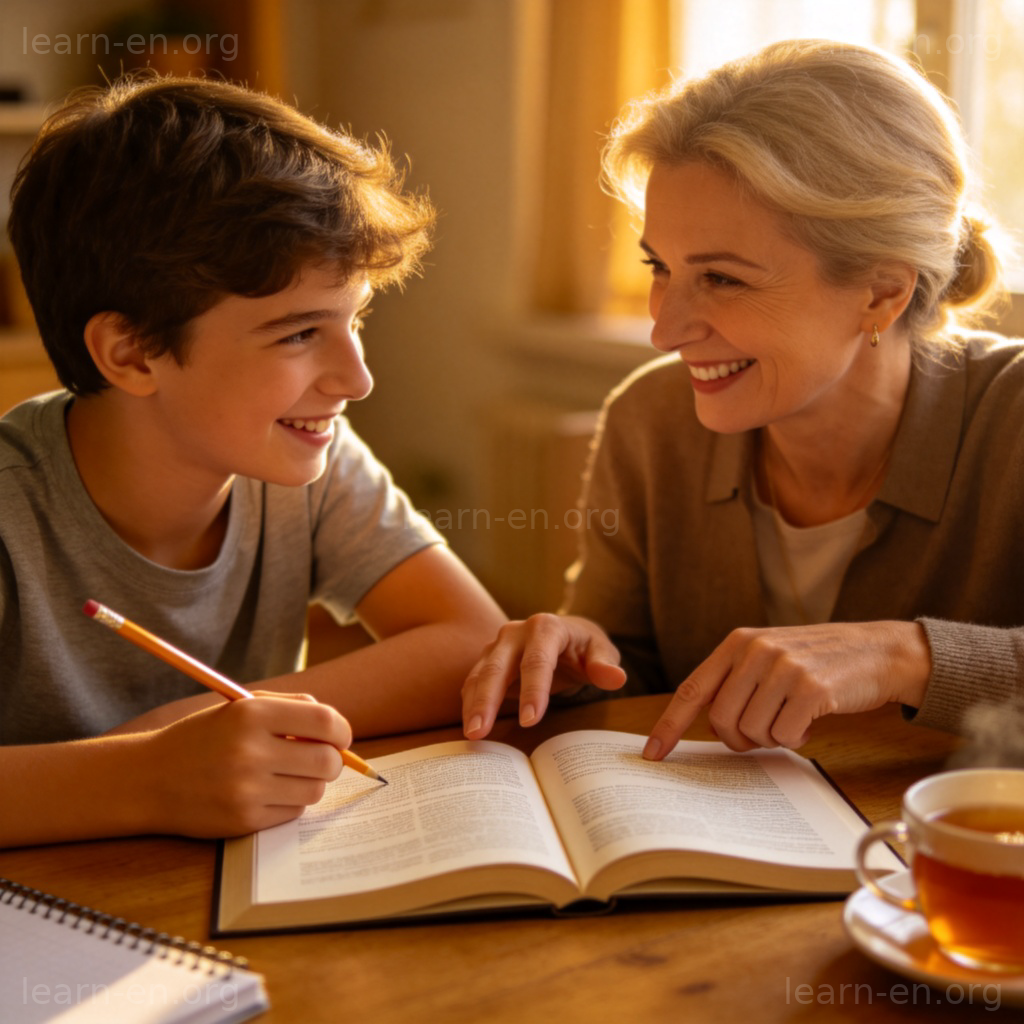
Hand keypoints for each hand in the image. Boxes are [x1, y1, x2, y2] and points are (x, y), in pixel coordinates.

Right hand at [138, 693, 351, 836]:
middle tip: (318, 757)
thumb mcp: (242, 707)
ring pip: (314, 790)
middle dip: (332, 760)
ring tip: (288, 773)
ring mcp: (246, 790)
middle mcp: (250, 751)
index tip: (339, 736)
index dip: (342, 730)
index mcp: (252, 714)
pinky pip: (292, 812)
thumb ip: (292, 708)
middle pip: (327, 761)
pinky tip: (267, 792)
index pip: (324, 721)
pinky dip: (290, 802)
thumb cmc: (205, 737)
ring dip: (311, 782)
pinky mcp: (243, 820)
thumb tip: (338, 728)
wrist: (150, 778)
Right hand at [462, 614, 626, 738]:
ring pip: (481, 674)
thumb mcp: (601, 651)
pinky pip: (474, 681)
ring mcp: (498, 644)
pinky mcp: (487, 659)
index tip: (530, 721)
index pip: (537, 661)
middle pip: (499, 667)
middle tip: (481, 731)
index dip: (533, 691)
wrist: (564, 634)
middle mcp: (516, 632)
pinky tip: (469, 725)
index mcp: (546, 627)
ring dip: (474, 704)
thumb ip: (605, 664)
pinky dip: (469, 703)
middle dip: (488, 700)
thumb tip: (616, 678)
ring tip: (472, 734)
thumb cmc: (584, 647)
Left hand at [643, 621, 930, 756]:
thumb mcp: (770, 658)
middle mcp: (756, 651)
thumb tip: (710, 725)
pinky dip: (797, 738)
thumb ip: (736, 683)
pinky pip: (786, 737)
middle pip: (721, 721)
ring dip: (772, 737)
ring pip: (752, 732)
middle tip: (765, 730)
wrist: (878, 651)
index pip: (693, 690)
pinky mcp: (812, 689)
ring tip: (793, 717)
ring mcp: (784, 668)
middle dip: (739, 739)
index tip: (652, 754)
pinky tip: (811, 720)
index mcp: (738, 643)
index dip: (669, 725)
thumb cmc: (819, 661)